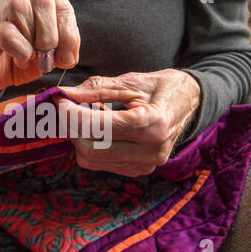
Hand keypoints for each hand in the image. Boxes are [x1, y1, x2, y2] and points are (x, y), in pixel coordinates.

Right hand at [0, 0, 80, 95]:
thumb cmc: (18, 62)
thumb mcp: (47, 56)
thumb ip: (62, 50)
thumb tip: (68, 56)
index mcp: (30, 2)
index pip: (60, 2)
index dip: (69, 31)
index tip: (67, 58)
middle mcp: (9, 0)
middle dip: (52, 33)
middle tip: (49, 57)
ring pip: (19, 6)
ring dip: (34, 38)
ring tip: (32, 58)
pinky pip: (5, 33)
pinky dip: (21, 50)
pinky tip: (21, 61)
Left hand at [54, 69, 200, 176]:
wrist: (191, 103)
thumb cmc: (162, 88)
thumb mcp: (131, 81)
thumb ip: (95, 89)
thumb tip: (63, 94)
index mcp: (152, 124)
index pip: (97, 127)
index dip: (70, 114)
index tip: (59, 99)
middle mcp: (151, 151)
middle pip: (89, 150)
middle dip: (71, 128)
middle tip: (68, 107)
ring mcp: (146, 165)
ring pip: (91, 160)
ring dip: (79, 137)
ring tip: (87, 116)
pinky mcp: (139, 170)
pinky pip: (101, 163)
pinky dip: (92, 146)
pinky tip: (100, 130)